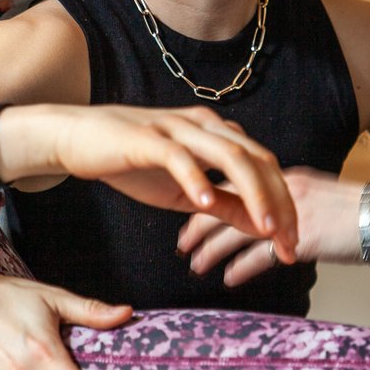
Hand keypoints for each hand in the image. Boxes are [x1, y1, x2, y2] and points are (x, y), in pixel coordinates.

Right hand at [0, 104, 299, 261]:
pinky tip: (206, 202)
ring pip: (229, 155)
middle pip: (258, 160)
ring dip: (252, 192)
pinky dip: (197, 178)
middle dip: (279, 203)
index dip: (285, 205)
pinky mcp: (148, 137)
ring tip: (264, 227)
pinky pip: (179, 156)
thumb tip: (262, 228)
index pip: (265, 168)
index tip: (292, 243)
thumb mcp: (185, 194)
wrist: (77, 139)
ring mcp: (178, 129)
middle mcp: (206, 126)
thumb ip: (224, 205)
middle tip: (289, 242)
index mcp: (218, 136)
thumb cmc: (132, 163)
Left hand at [179, 167, 362, 285]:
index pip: (232, 186)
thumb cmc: (360, 212)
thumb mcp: (317, 197)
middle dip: (198, 226)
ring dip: (210, 250)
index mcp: (282, 178)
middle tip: (181, 245)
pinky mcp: (299, 240)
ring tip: (195, 265)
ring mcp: (288, 216)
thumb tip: (267, 220)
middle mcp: (279, 192)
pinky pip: (260, 256)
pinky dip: (240, 268)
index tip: (191, 216)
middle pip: (225, 206)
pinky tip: (228, 278)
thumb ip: (288, 205)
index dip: (208, 202)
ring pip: (234, 231)